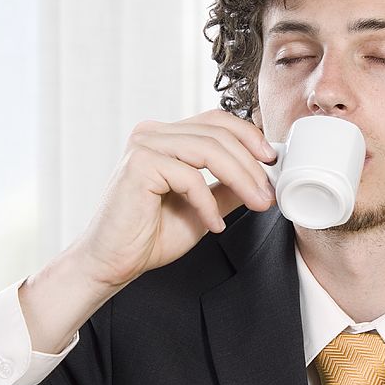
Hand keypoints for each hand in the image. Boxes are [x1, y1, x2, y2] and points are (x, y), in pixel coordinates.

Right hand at [72, 108, 277, 291]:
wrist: (112, 263)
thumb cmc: (150, 236)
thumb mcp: (204, 207)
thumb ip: (228, 188)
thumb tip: (264, 177)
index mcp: (166, 136)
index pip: (216, 121)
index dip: (249, 136)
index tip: (272, 161)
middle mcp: (153, 133)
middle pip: (218, 133)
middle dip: (252, 165)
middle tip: (269, 194)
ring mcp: (144, 145)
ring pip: (209, 149)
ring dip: (241, 179)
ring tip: (255, 204)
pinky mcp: (139, 164)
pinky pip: (190, 177)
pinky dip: (209, 203)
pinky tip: (214, 224)